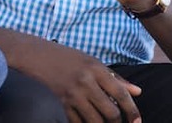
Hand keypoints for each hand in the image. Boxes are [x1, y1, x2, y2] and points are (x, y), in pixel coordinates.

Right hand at [22, 40, 141, 122]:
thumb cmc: (65, 57)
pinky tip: (87, 122)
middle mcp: (85, 82)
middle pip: (111, 112)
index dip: (132, 110)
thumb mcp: (91, 62)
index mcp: (96, 69)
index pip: (121, 93)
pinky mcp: (60, 103)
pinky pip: (77, 122)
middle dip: (118, 122)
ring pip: (95, 121)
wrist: (34, 56)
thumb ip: (115, 78)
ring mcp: (72, 95)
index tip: (137, 121)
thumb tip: (137, 92)